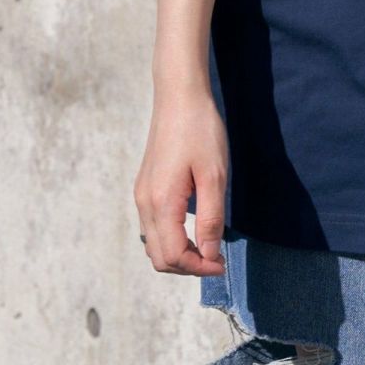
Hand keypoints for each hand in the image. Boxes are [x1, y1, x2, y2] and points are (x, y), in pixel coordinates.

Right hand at [133, 84, 227, 275]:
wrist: (179, 97)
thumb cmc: (200, 131)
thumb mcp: (214, 175)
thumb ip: (211, 218)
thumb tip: (210, 254)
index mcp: (161, 203)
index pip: (173, 255)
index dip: (199, 267)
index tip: (223, 263)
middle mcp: (145, 203)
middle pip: (159, 257)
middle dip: (187, 266)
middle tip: (216, 258)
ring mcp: (142, 195)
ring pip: (153, 244)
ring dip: (178, 254)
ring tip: (207, 245)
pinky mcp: (145, 187)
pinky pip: (152, 227)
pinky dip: (170, 238)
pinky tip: (193, 228)